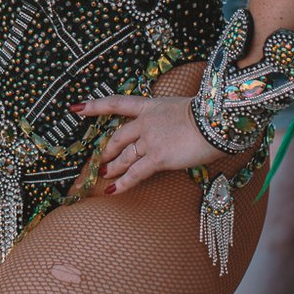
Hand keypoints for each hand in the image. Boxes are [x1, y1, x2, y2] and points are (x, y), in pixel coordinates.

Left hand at [75, 92, 220, 193]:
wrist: (216, 120)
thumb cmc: (208, 115)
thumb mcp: (184, 109)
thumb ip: (170, 120)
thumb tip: (172, 131)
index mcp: (150, 106)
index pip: (116, 104)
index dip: (94, 106)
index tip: (76, 108)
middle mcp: (145, 122)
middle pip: (118, 138)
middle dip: (106, 150)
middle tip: (97, 160)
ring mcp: (150, 140)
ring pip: (124, 157)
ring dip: (112, 168)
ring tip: (102, 175)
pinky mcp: (157, 158)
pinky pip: (135, 174)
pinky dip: (122, 183)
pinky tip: (112, 190)